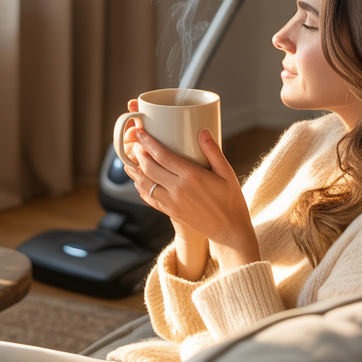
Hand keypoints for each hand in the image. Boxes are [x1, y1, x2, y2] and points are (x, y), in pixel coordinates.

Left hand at [123, 121, 260, 275]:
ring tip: (130, 162)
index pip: (162, 155)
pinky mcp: (170, 212)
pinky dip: (141, 188)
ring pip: (145, 184)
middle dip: (138, 154)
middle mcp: (178, 189)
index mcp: (192, 176)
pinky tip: (139, 182)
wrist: (230, 230)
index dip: (147, 142)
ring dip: (135, 172)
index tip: (139, 132)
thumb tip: (202, 131)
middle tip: (135, 144)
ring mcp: (172, 202)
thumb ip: (213, 150)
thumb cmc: (231, 200)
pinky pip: (149, 199)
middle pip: (149, 168)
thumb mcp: (227, 172)